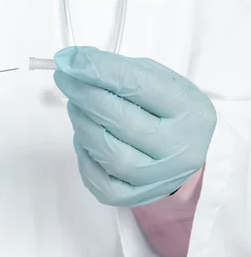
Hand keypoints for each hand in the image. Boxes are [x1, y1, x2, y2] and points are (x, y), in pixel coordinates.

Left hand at [53, 46, 215, 206]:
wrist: (184, 152)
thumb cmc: (165, 111)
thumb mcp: (155, 80)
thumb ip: (117, 69)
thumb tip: (73, 61)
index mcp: (189, 112)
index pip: (137, 86)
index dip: (97, 71)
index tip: (69, 60)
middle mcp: (180, 150)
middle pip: (120, 121)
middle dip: (85, 95)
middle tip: (66, 79)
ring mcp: (158, 178)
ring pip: (107, 152)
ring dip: (82, 123)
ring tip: (76, 106)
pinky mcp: (134, 197)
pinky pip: (98, 179)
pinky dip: (83, 155)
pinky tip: (85, 138)